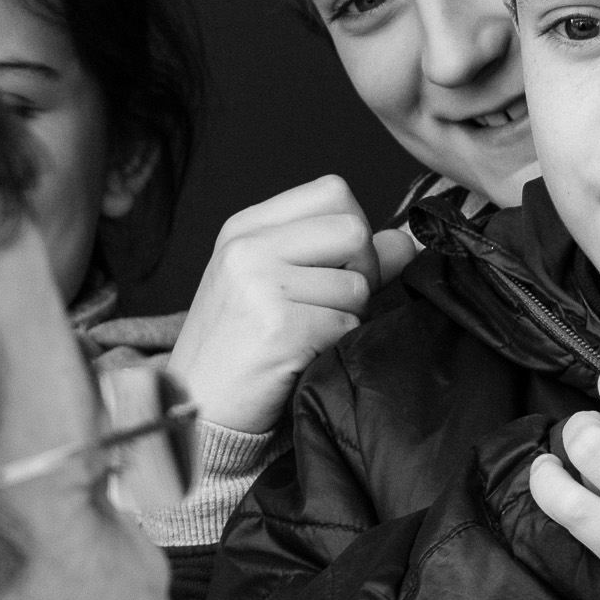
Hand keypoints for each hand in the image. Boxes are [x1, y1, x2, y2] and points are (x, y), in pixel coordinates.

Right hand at [167, 176, 412, 435]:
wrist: (194, 407)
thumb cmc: (238, 346)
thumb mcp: (275, 284)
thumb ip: (341, 257)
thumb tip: (405, 241)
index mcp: (245, 228)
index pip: (333, 192)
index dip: (353, 230)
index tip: (338, 265)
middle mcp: (248, 248)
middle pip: (352, 229)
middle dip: (363, 271)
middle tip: (332, 305)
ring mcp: (260, 286)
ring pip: (356, 286)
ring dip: (347, 317)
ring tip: (308, 335)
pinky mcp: (279, 328)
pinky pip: (345, 325)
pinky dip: (335, 345)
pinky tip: (301, 357)